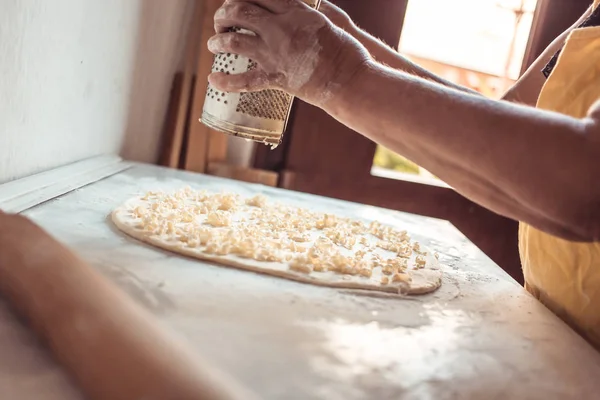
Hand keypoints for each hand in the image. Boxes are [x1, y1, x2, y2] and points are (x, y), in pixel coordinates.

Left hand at [207, 0, 368, 106]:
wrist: (350, 79)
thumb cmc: (344, 50)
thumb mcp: (325, 21)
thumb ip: (302, 13)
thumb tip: (288, 7)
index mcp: (294, 11)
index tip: (235, 2)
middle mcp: (280, 29)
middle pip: (240, 12)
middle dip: (224, 14)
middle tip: (221, 21)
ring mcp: (276, 54)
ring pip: (235, 42)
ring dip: (218, 40)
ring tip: (213, 44)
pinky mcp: (276, 78)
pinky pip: (245, 81)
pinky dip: (226, 81)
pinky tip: (213, 79)